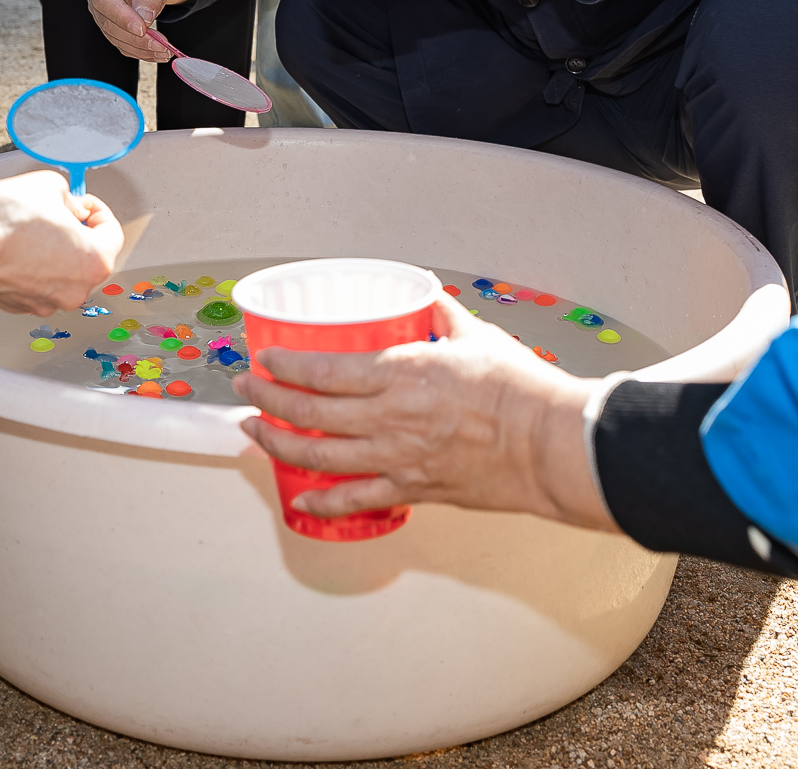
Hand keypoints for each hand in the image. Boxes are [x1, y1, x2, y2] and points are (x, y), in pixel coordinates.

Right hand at [0, 169, 123, 315]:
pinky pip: (38, 283)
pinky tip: (16, 247)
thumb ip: (71, 197)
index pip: (112, 232)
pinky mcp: (21, 306)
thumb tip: (72, 207)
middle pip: (88, 255)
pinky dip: (33, 266)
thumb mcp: (49, 184)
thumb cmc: (3, 218)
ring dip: (54, 250)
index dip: (97, 209)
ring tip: (31, 228)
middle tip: (56, 211)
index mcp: (95, 261)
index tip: (83, 201)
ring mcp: (47, 303)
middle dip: (76, 231)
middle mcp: (76, 290)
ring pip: (62, 271)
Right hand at [82, 0, 196, 60]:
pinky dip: (139, 50)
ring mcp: (102, 9)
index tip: (142, 29)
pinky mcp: (111, 23)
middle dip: (135, 37)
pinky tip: (156, 52)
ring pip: (115, 36)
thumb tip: (144, 16)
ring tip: (163, 50)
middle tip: (160, 45)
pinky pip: (122, 41)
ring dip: (139, 47)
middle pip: (108, 21)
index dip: (121, 16)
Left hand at [234, 293, 617, 528]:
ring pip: (320, 456)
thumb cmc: (521, 391)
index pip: (323, 368)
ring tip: (256, 435)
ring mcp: (397, 457)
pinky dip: (323, 500)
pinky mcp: (414, 488)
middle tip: (246, 390)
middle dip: (267, 401)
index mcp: (401, 373)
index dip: (284, 364)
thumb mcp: (477, 336)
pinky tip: (301, 497)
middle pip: (309, 413)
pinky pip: (357, 499)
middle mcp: (389, 417)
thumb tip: (427, 296)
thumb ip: (444, 315)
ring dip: (279, 445)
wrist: (551, 447)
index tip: (264, 359)